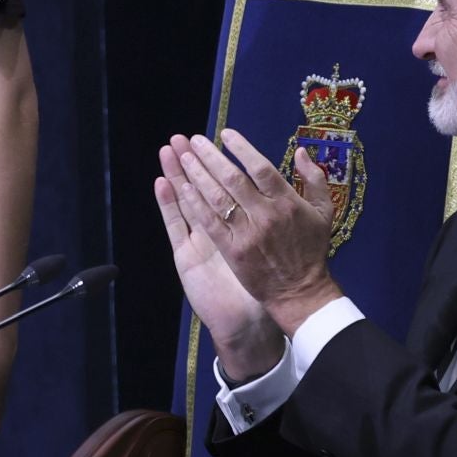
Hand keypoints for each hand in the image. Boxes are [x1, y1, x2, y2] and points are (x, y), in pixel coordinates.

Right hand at [156, 143, 283, 379]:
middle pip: (202, 187)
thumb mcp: (276, 248)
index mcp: (235, 226)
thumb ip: (285, 213)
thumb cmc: (265, 285)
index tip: (211, 139)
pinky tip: (162, 182)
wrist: (252, 320)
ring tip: (168, 149)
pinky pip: (177, 224)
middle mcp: (217, 230)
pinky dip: (169, 203)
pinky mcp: (188, 256)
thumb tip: (294, 173)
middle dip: (194, 161)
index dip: (215, 163)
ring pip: (186, 201)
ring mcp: (199, 241)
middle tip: (182, 136)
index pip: (223, 187)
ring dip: (177, 173)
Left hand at [170, 129, 342, 334]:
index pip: (261, 168)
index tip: (225, 133)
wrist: (299, 291)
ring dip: (198, 175)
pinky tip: (184, 188)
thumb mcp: (324, 211)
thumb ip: (315, 179)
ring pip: (217, 198)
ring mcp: (247, 233)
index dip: (241, 148)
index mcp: (288, 202)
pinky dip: (196, 204)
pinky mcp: (232, 251)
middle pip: (233, 178)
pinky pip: (210, 223)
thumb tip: (301, 151)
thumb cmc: (311, 249)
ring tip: (184, 157)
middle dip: (211, 156)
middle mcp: (266, 215)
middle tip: (195, 141)